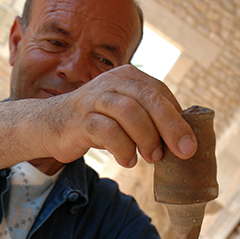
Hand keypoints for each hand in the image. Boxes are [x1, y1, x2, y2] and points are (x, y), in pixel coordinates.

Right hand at [41, 64, 196, 167]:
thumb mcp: (125, 115)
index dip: (178, 119)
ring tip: (151, 158)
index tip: (189, 144)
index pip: (160, 93)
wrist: (50, 124)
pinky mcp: (80, 118)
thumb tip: (183, 141)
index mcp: (129, 77)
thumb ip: (149, 120)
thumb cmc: (97, 122)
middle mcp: (113, 82)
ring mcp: (95, 98)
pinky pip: (107, 131)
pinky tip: (127, 160)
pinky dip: (122, 148)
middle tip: (183, 152)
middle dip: (170, 126)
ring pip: (129, 112)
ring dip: (146, 138)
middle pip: (148, 99)